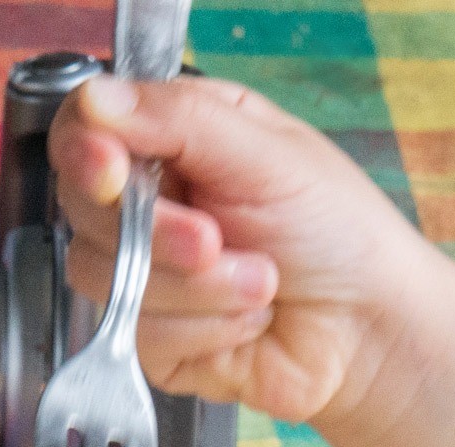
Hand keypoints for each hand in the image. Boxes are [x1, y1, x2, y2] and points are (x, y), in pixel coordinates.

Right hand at [47, 74, 454, 426]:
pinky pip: (140, 336)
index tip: (110, 170)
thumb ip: (180, 120)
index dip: (85, 153)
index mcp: (174, 139)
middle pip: (84, 211)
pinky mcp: (154, 340)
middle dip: (157, 234)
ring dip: (198, 289)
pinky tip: (248, 322)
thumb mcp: (269, 154)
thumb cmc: (340, 233)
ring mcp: (146, 276)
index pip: (84, 131)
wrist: (371, 331)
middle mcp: (153, 203)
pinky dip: (205, 331)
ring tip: (262, 284)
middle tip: (216, 238)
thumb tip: (97, 100)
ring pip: (107, 279)